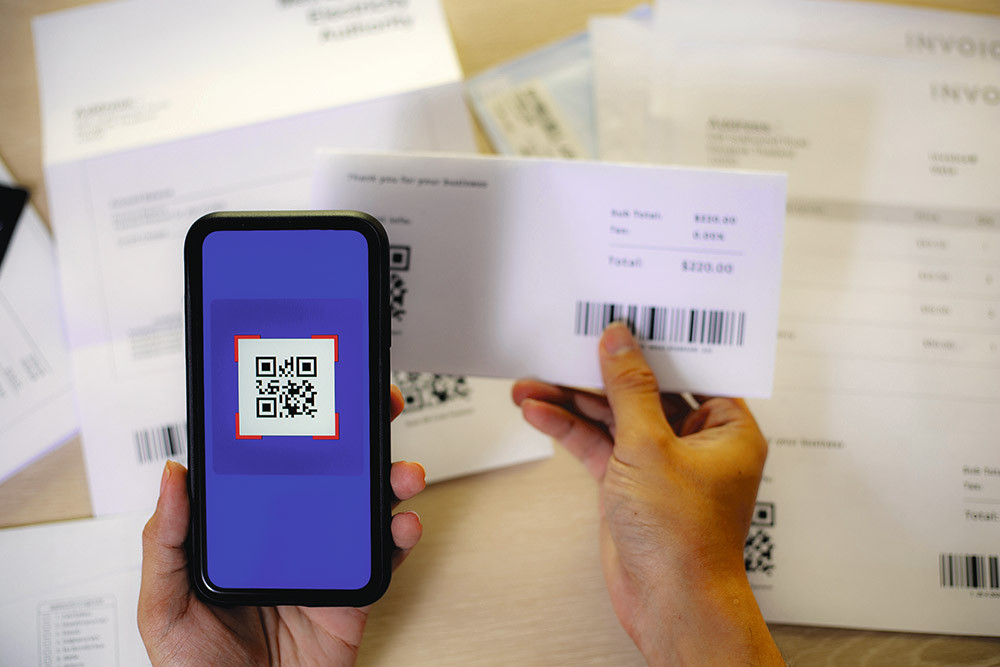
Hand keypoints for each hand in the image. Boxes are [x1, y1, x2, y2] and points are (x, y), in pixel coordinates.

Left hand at [138, 385, 424, 666]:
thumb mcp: (163, 607)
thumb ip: (167, 544)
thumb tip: (174, 476)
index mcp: (243, 531)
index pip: (270, 465)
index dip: (293, 424)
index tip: (308, 389)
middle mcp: (289, 537)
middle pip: (330, 474)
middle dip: (358, 434)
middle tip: (373, 405)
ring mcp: (325, 562)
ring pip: (366, 506)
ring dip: (390, 478)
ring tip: (398, 471)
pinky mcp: (353, 592)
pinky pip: (384, 556)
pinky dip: (401, 535)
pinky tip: (401, 522)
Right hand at [512, 322, 782, 665]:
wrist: (668, 603)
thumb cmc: (685, 539)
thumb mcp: (651, 445)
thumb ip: (630, 388)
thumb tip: (620, 342)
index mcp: (726, 428)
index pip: (690, 368)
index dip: (656, 342)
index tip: (625, 317)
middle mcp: (695, 442)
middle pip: (644, 391)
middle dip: (599, 374)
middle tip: (566, 347)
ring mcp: (660, 463)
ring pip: (614, 417)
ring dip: (574, 401)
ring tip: (534, 382)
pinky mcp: (629, 483)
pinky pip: (598, 444)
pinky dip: (570, 429)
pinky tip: (541, 411)